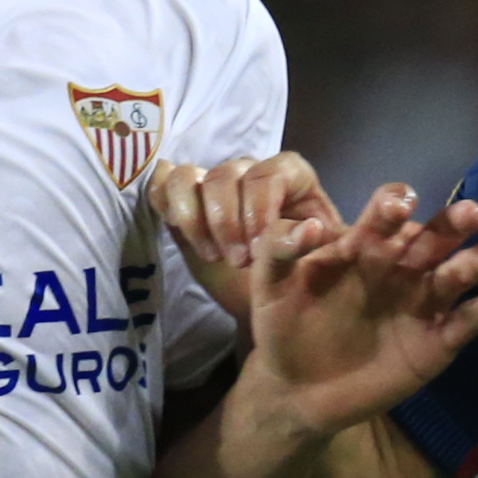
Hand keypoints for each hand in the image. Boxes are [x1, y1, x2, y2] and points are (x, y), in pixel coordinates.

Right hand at [151, 151, 342, 321]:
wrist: (275, 305)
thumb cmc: (302, 282)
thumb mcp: (313, 267)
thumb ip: (305, 244)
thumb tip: (310, 229)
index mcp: (292, 179)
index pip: (272, 171)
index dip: (261, 206)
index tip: (259, 249)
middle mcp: (252, 173)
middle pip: (227, 174)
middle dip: (227, 222)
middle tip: (239, 263)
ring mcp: (217, 185)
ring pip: (188, 176)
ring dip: (193, 218)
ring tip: (212, 257)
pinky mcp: (188, 201)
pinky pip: (164, 184)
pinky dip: (165, 203)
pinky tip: (183, 236)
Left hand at [243, 184, 477, 437]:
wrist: (295, 389)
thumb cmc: (283, 328)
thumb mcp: (268, 285)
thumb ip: (279, 248)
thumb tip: (310, 224)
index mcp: (363, 247)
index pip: (385, 216)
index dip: (392, 207)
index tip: (399, 206)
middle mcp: (400, 269)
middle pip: (432, 238)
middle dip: (450, 225)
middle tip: (471, 212)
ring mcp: (422, 305)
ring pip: (456, 275)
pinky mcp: (437, 342)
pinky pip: (469, 320)